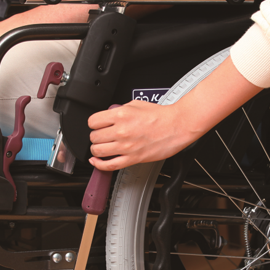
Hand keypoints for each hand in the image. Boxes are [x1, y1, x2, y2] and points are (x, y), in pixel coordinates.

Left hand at [88, 58, 263, 170]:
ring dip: (97, 149)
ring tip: (102, 147)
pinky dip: (99, 164)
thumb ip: (119, 110)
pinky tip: (97, 161)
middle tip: (103, 136)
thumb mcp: (136, 104)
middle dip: (96, 136)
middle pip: (94, 137)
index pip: (93, 121)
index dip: (94, 123)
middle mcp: (121, 131)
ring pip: (98, 151)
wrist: (177, 126)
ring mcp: (126, 146)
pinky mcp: (132, 158)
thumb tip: (109, 115)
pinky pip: (109, 165)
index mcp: (121, 115)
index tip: (98, 125)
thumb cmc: (161, 116)